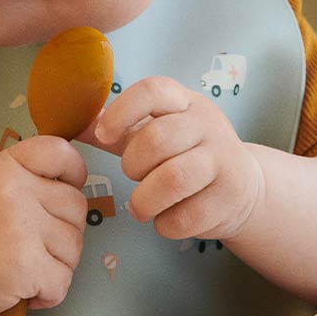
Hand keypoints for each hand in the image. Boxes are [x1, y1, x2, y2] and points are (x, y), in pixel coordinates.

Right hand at [0, 136, 87, 315]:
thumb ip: (28, 177)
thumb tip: (75, 186)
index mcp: (7, 167)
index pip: (60, 152)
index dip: (73, 172)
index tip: (67, 188)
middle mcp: (15, 192)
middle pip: (77, 207)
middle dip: (64, 231)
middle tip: (33, 245)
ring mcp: (20, 229)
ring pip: (74, 247)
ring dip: (56, 265)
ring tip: (24, 266)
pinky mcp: (25, 266)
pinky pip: (62, 281)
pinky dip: (48, 293)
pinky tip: (24, 289)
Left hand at [84, 76, 264, 241]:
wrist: (242, 187)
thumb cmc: (186, 156)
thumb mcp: (155, 133)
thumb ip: (118, 130)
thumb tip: (74, 126)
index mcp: (184, 102)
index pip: (153, 90)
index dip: (122, 112)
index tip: (104, 135)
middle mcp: (207, 124)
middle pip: (157, 139)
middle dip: (133, 165)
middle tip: (132, 176)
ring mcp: (223, 159)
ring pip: (173, 179)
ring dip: (145, 201)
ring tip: (140, 207)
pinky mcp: (231, 196)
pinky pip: (187, 216)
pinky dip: (166, 225)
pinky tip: (166, 220)